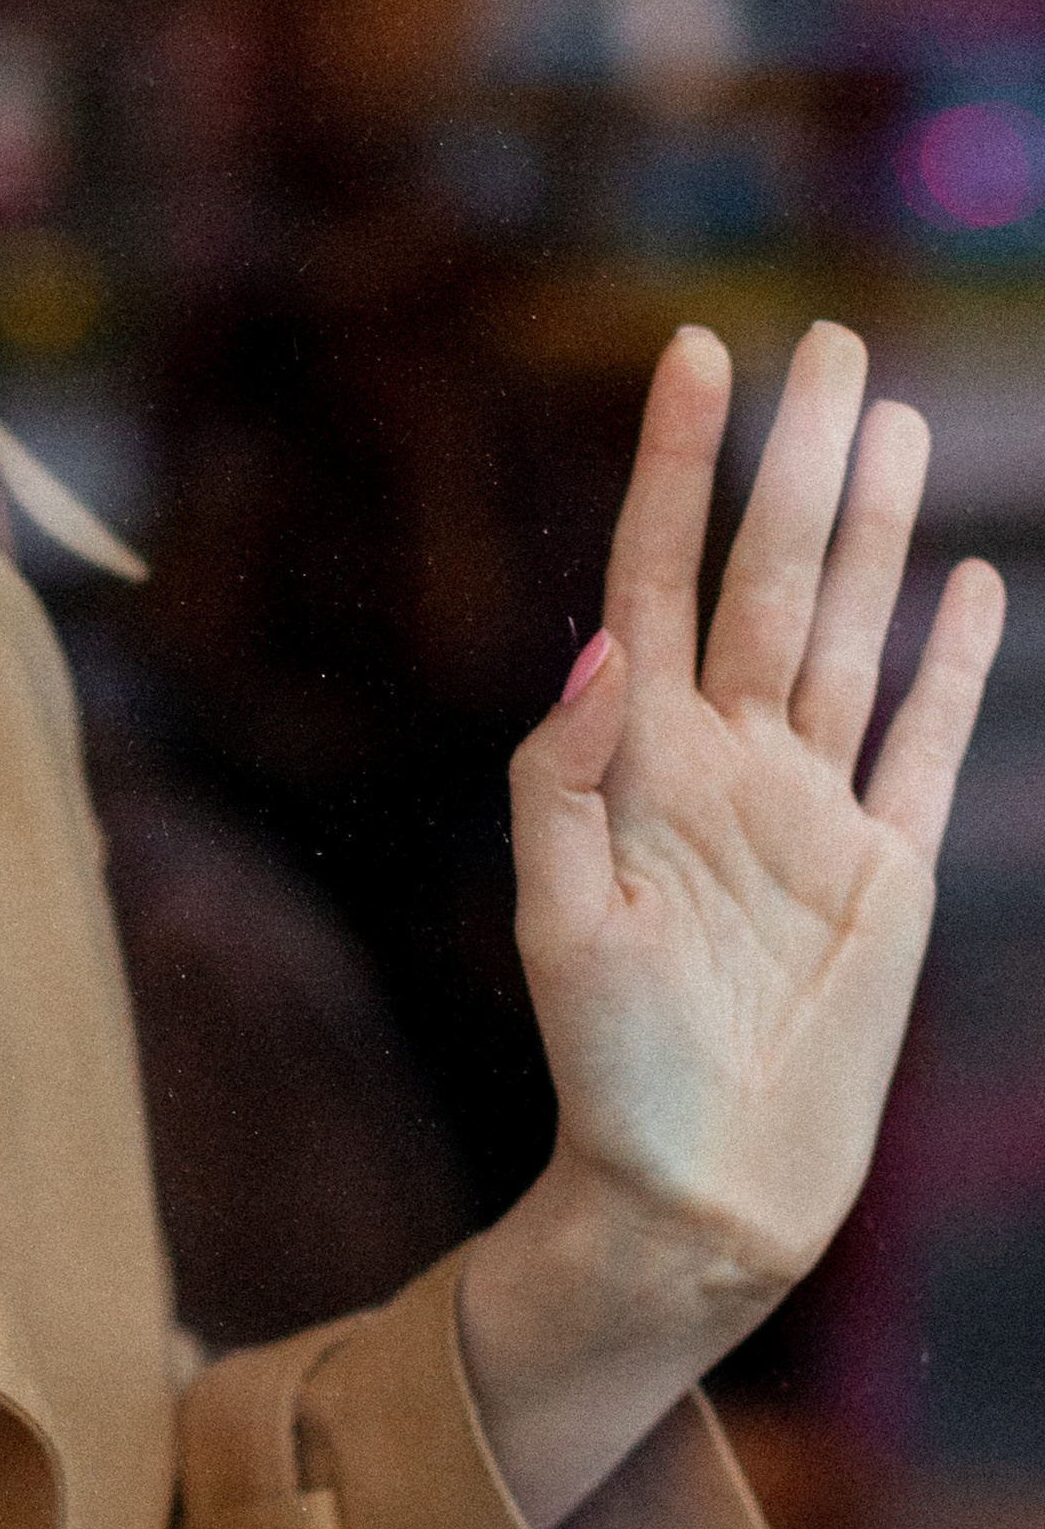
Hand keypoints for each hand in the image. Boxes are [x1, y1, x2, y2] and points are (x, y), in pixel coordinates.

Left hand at [459, 321, 1002, 1528]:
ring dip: (875, 523)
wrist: (693, 1189)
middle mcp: (729, 760)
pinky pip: (923, 738)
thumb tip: (606, 643)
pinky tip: (971, 581)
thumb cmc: (601, 1067)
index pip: (660, 574)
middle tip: (827, 339)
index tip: (692, 354)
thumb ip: (563, 776)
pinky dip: (954, 660)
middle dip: (798, 457)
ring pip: (851, 629)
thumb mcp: (557, 919)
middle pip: (771, 574)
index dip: (675, 465)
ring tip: (891, 416)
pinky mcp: (884, 869)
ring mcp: (812, 806)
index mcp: (641, 758)